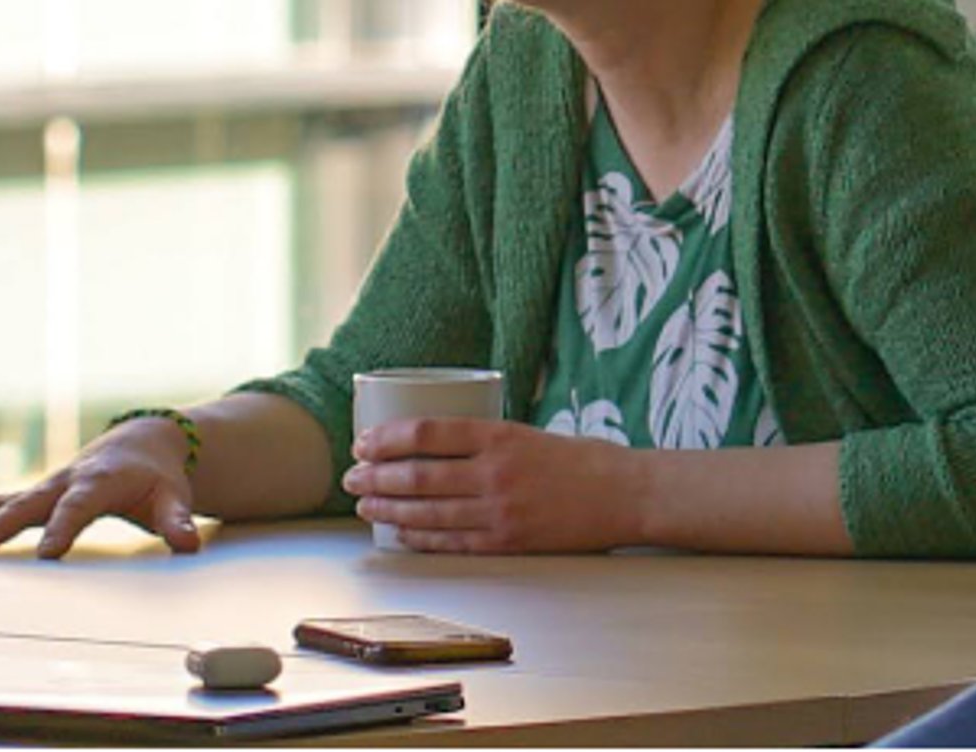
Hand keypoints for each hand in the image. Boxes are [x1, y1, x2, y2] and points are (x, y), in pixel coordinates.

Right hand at [0, 417, 202, 558]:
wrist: (141, 444)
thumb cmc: (157, 478)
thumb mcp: (173, 497)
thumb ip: (178, 520)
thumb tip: (187, 542)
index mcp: (98, 482)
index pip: (77, 507)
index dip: (62, 528)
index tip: (46, 555)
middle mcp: (65, 481)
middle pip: (26, 503)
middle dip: (1, 527)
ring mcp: (46, 486)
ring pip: (4, 501)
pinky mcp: (35, 494)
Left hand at [347, 416, 642, 553]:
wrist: (625, 494)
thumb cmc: (577, 460)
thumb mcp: (525, 433)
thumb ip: (482, 439)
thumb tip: (428, 444)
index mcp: (498, 435)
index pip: (427, 432)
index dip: (386, 439)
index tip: (363, 442)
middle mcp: (495, 472)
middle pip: (419, 474)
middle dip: (376, 477)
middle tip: (351, 477)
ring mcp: (502, 510)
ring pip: (429, 510)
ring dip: (389, 508)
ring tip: (364, 505)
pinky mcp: (510, 542)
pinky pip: (454, 542)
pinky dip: (421, 538)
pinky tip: (399, 532)